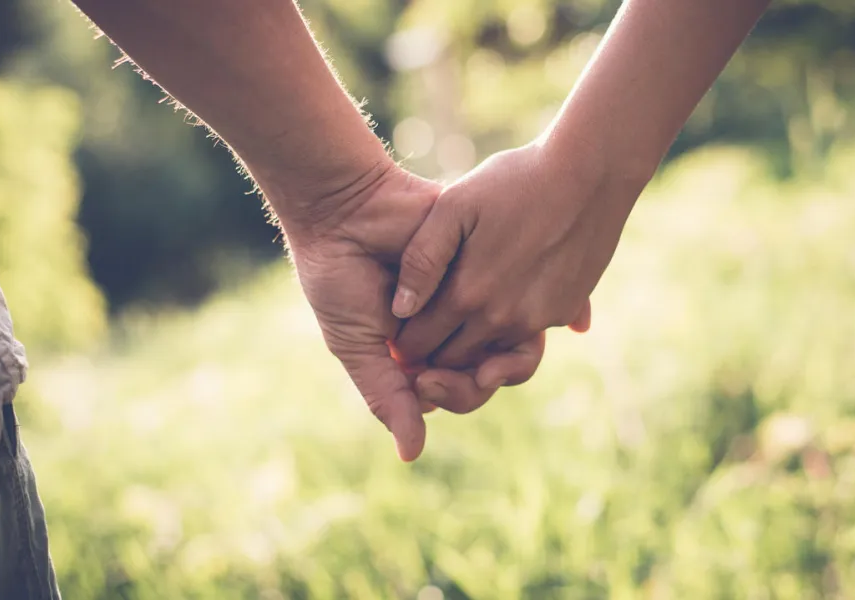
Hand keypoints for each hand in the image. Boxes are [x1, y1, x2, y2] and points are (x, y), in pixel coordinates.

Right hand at [276, 161, 544, 460]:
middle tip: (439, 370)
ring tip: (472, 350)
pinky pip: (514, 296)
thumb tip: (411, 456)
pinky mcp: (487, 262)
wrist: (343, 213)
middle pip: (490, 376)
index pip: (460, 393)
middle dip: (472, 382)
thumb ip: (387, 397)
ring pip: (511, 341)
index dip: (457, 396)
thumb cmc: (339, 281)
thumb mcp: (358, 346)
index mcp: (424, 355)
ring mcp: (474, 296)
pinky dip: (507, 312)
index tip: (426, 383)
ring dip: (496, 354)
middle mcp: (454, 330)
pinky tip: (489, 309)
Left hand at [391, 142, 638, 374]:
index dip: (402, 345)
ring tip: (457, 327)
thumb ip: (422, 258)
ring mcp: (538, 320)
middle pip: (453, 361)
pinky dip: (509, 331)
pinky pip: (526, 339)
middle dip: (433, 358)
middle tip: (421, 342)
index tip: (394, 338)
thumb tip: (401, 309)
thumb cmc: (514, 180)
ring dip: (472, 350)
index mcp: (468, 295)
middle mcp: (504, 319)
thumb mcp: (454, 206)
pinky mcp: (565, 313)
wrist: (590, 173)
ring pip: (491, 356)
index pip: (420, 343)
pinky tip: (500, 302)